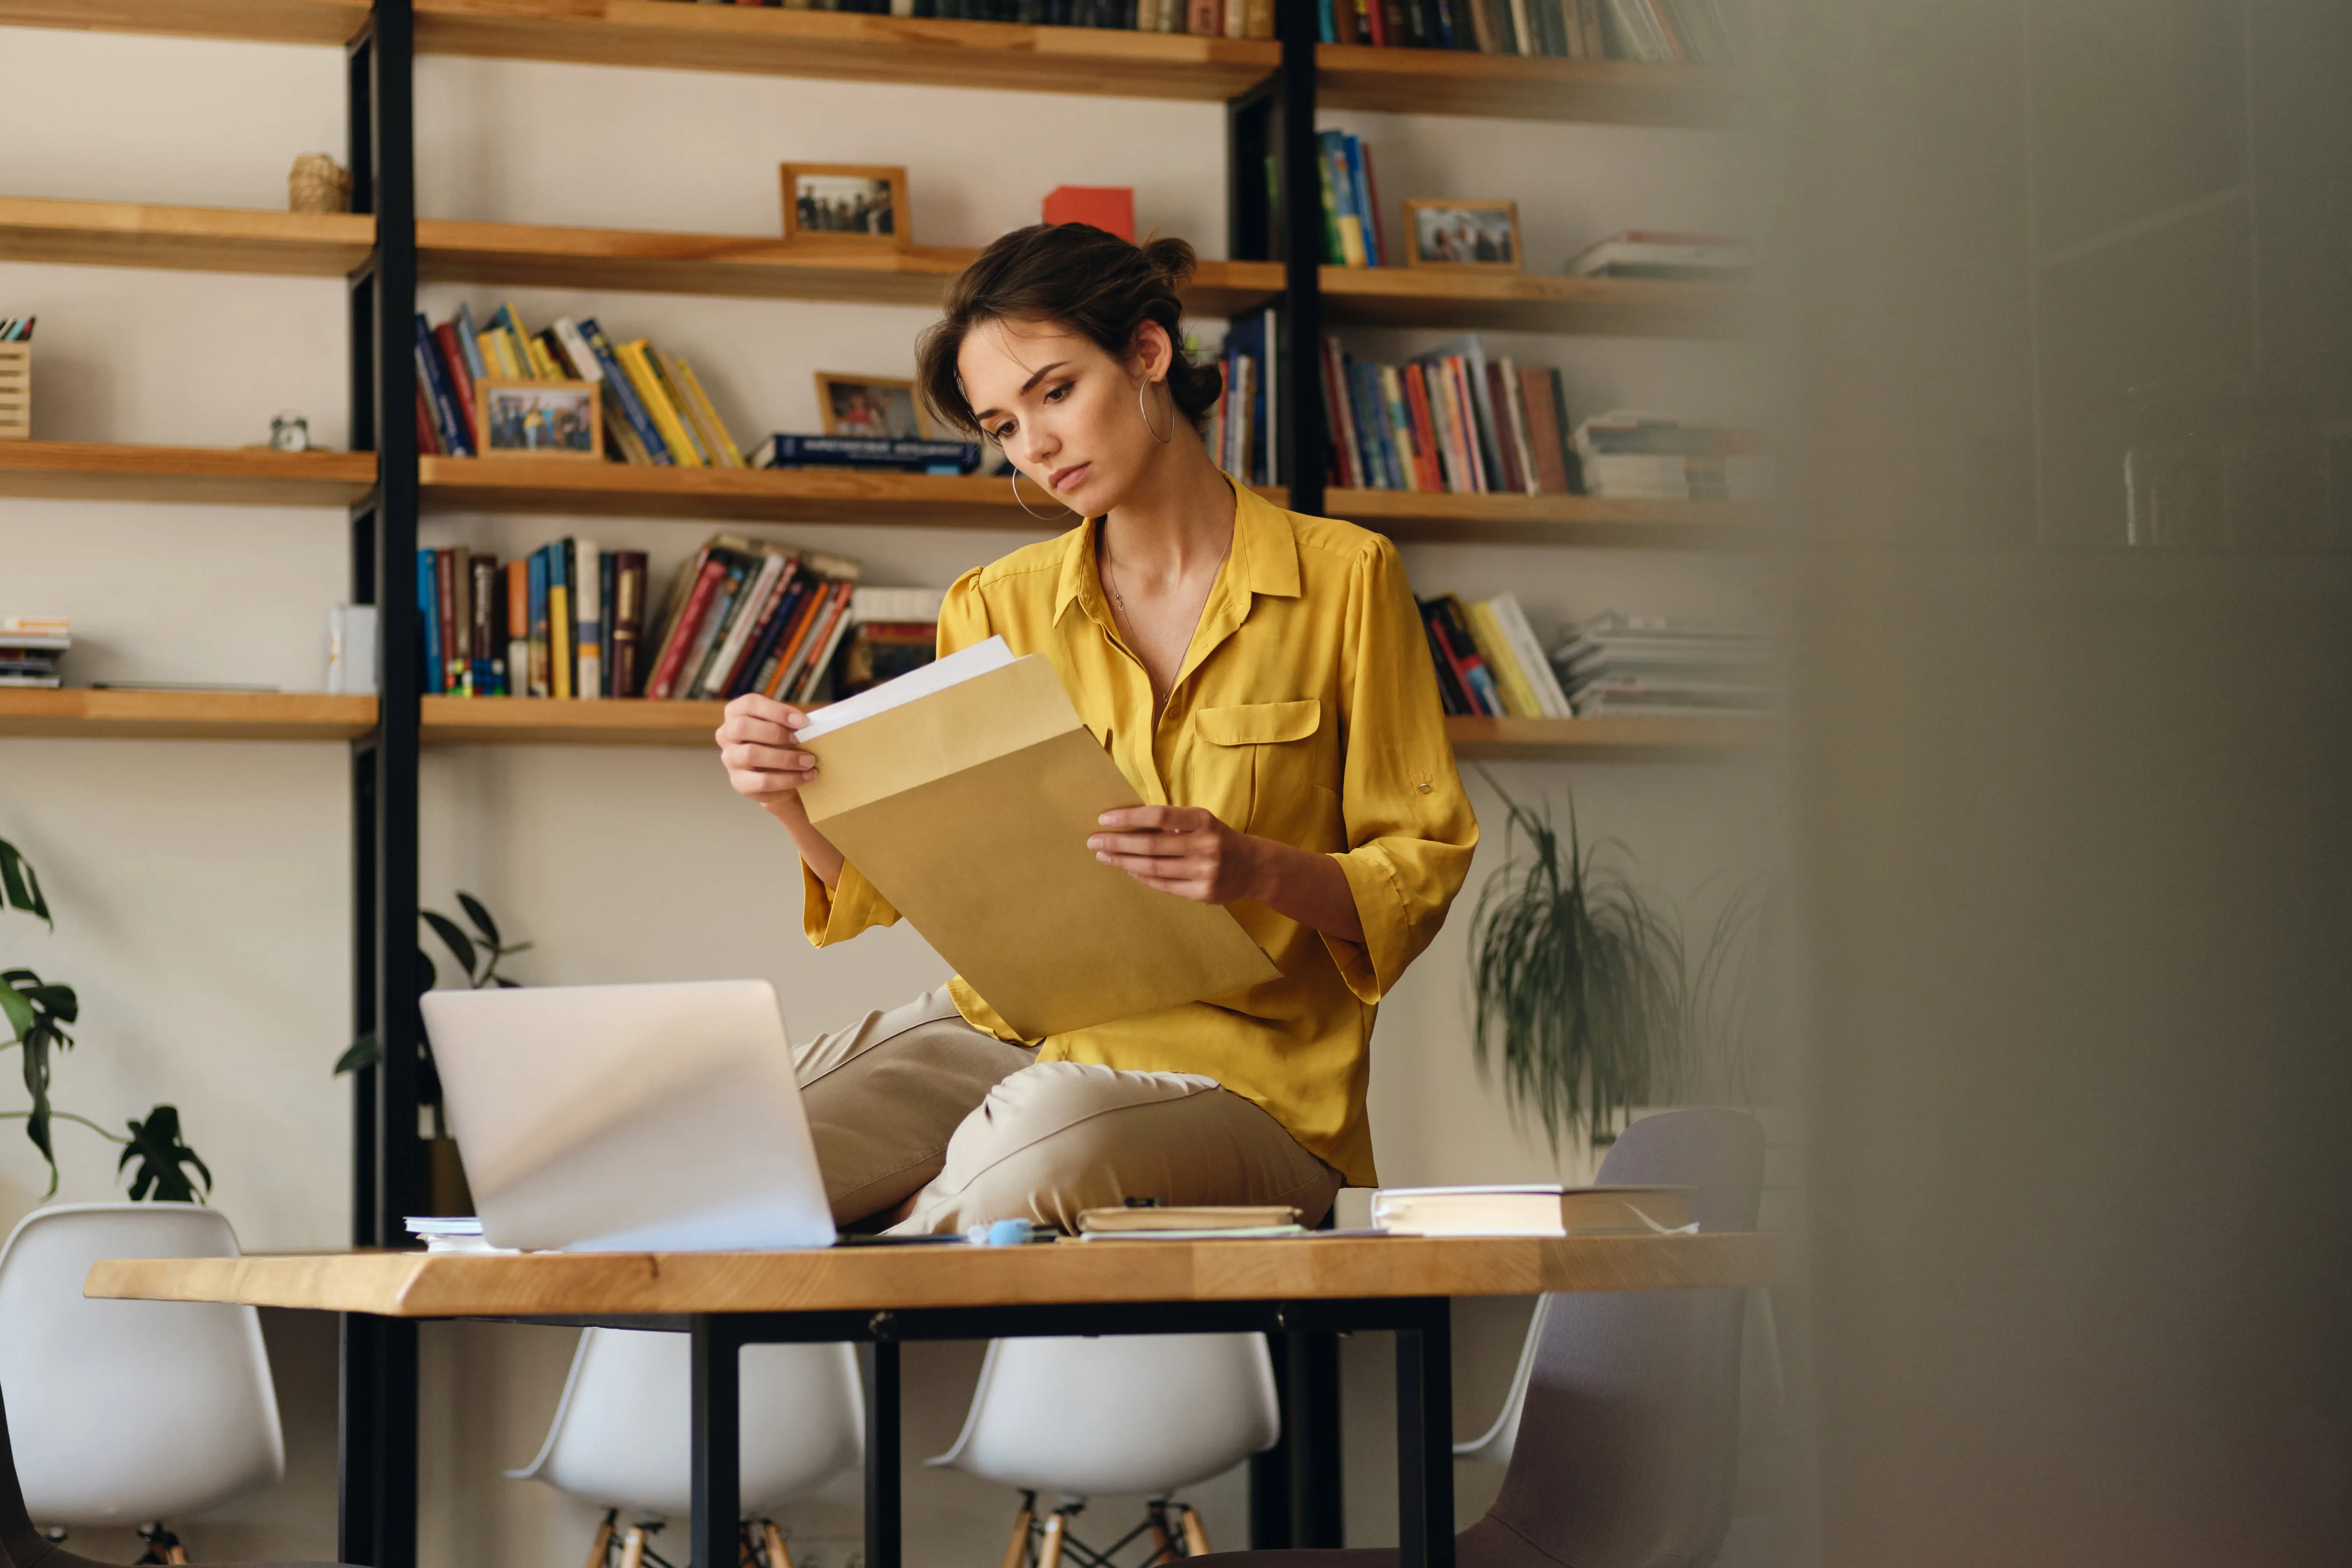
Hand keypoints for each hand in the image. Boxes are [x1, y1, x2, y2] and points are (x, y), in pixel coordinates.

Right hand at [715, 694, 817, 808]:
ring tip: (809, 761)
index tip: (801, 721)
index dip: (776, 710)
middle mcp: (726, 734)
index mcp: (736, 713)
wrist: (781, 777)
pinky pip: (762, 781)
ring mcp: (730, 759)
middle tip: (801, 740)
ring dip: (785, 758)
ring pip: (751, 754)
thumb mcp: (785, 728)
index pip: (749, 704)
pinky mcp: (739, 782)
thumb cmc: (782, 744)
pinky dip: (788, 779)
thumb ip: (791, 723)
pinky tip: (806, 776)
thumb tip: (809, 725)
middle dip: (776, 733)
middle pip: (742, 727)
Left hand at [1088, 805, 1264, 904]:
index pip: (1159, 816)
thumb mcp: (1201, 822)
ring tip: (1103, 856)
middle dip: (1117, 843)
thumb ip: (1172, 824)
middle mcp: (1206, 845)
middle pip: (1151, 845)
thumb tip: (1127, 824)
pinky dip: (1142, 876)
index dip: (1129, 817)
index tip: (1104, 819)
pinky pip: (1163, 885)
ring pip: (1153, 868)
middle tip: (1093, 842)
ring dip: (1123, 862)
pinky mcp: (1203, 893)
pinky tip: (1127, 870)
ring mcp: (1205, 872)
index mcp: (1203, 821)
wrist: (1254, 867)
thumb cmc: (1217, 839)